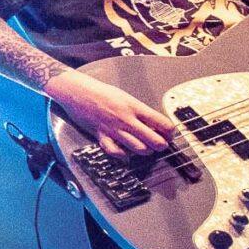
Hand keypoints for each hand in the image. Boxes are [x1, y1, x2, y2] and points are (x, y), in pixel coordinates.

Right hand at [47, 67, 177, 156]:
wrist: (78, 92)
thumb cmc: (101, 92)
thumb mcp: (125, 97)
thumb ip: (139, 110)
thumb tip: (152, 123)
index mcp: (134, 107)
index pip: (162, 123)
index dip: (170, 131)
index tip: (170, 133)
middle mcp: (127, 120)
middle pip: (154, 140)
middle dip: (162, 145)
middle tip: (161, 144)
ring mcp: (114, 130)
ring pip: (138, 148)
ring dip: (146, 151)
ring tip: (146, 148)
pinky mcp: (102, 136)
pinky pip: (116, 152)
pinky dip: (123, 155)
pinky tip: (126, 152)